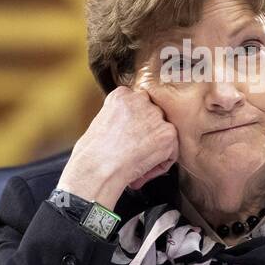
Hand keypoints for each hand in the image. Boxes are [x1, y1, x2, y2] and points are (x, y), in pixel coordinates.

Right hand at [56, 86, 178, 210]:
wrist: (98, 168)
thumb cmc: (93, 153)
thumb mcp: (101, 123)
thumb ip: (120, 118)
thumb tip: (131, 128)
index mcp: (121, 95)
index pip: (137, 104)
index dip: (135, 124)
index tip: (128, 137)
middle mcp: (140, 100)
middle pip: (153, 115)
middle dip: (147, 133)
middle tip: (135, 151)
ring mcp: (155, 116)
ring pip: (163, 132)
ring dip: (155, 148)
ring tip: (138, 162)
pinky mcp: (167, 133)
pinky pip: (171, 150)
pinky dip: (161, 163)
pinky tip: (144, 168)